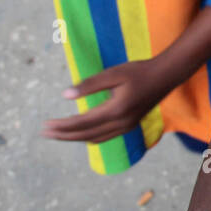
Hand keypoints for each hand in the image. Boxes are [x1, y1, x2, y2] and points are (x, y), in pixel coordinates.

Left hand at [42, 59, 170, 143]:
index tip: (45, 125)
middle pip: (86, 135)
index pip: (81, 123)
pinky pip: (104, 137)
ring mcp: (126, 127)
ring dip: (75, 137)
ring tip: (59, 134)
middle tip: (44, 133)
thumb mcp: (113, 74)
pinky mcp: (129, 125)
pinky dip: (89, 137)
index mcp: (115, 111)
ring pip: (95, 138)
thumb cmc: (139, 71)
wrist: (166, 76)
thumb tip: (65, 95)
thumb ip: (90, 85)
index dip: (61, 126)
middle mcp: (120, 124)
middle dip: (64, 135)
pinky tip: (82, 133)